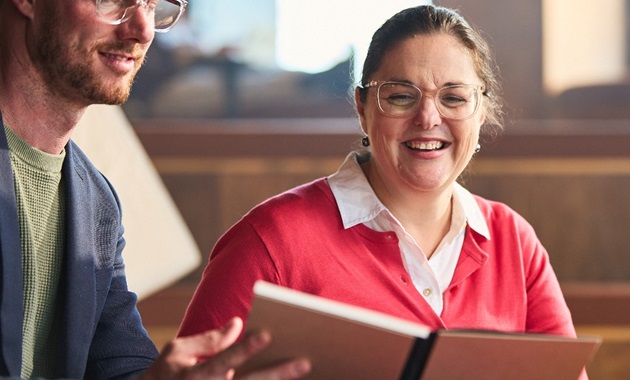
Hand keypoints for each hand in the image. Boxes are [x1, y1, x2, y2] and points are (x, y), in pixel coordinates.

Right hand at [139, 317, 310, 379]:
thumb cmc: (166, 373)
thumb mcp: (177, 351)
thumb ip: (209, 339)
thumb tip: (238, 324)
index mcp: (196, 375)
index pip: (225, 359)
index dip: (245, 348)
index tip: (268, 334)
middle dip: (278, 373)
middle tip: (304, 362)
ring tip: (304, 374)